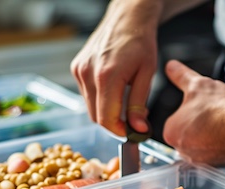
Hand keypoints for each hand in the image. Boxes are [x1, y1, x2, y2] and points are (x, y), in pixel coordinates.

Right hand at [70, 2, 157, 136]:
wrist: (127, 18)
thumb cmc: (140, 41)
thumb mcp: (147, 74)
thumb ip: (139, 103)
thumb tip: (138, 128)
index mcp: (107, 76)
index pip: (106, 118)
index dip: (118, 130)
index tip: (130, 132)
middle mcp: (88, 73)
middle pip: (96, 116)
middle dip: (113, 122)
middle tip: (132, 118)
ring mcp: (80, 70)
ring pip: (90, 107)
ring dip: (106, 110)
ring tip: (124, 99)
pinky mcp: (77, 68)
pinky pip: (86, 94)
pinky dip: (99, 98)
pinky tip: (113, 88)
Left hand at [163, 60, 224, 165]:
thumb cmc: (221, 108)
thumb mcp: (198, 85)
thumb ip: (181, 76)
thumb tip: (171, 66)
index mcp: (171, 132)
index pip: (175, 122)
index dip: (190, 112)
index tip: (202, 108)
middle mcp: (181, 150)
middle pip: (187, 135)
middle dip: (199, 125)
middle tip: (213, 115)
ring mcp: (199, 161)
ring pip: (201, 145)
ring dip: (210, 135)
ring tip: (222, 124)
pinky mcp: (215, 168)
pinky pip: (214, 155)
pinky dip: (221, 146)